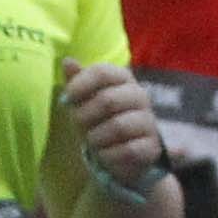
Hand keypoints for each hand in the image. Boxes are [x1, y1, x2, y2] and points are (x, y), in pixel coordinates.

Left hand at [57, 58, 165, 197]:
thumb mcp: (85, 101)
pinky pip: (128, 151)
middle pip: (108, 100)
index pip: (102, 72)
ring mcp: (148, 121)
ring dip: (96, 138)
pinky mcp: (152, 146)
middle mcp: (140, 96)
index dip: (81, 84)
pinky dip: (109, 156)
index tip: (66, 99)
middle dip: (85, 116)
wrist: (123, 154)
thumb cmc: (99, 121)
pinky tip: (104, 155)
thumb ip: (77, 82)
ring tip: (92, 142)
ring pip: (118, 127)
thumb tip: (67, 61)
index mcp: (123, 79)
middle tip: (78, 126)